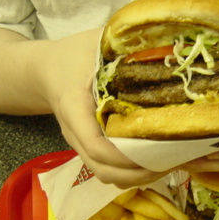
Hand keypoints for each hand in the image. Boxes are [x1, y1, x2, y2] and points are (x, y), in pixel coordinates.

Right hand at [40, 29, 168, 187]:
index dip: (123, 156)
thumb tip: (166, 43)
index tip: (154, 153)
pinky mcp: (91, 147)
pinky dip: (132, 173)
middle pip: (102, 169)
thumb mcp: (96, 42)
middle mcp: (75, 132)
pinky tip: (157, 162)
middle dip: (138, 173)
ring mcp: (82, 144)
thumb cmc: (73, 54)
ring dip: (137, 177)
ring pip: (106, 175)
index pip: (94, 144)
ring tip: (169, 164)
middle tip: (173, 162)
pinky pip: (109, 170)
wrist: (46, 70)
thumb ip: (124, 43)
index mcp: (74, 106)